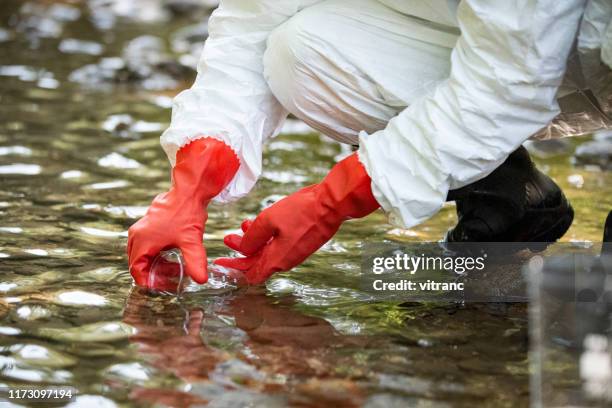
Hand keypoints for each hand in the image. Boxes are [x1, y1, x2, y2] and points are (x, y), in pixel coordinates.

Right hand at [128, 138, 238, 286]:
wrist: (188, 191)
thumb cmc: (187, 213)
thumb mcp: (192, 240)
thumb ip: (195, 261)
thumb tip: (201, 280)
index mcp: (142, 241)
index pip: (136, 270)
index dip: (149, 281)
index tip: (163, 286)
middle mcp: (137, 235)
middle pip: (138, 263)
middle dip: (153, 273)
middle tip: (172, 279)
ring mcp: (141, 229)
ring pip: (142, 255)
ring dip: (156, 264)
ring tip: (175, 269)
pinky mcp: (147, 225)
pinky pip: (146, 246)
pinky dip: (156, 254)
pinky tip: (173, 256)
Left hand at [214, 153, 378, 283]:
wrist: (331, 204)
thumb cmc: (301, 212)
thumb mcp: (268, 221)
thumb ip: (251, 238)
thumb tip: (241, 250)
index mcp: (276, 260)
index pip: (250, 274)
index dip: (233, 269)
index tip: (221, 262)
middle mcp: (286, 260)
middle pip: (257, 263)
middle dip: (241, 251)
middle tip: (228, 238)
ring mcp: (295, 252)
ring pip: (267, 252)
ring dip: (254, 241)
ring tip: (244, 225)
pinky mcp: (302, 242)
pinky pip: (279, 245)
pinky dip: (267, 237)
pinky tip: (261, 222)